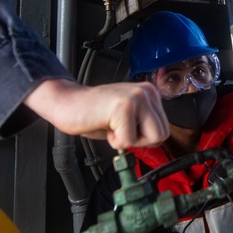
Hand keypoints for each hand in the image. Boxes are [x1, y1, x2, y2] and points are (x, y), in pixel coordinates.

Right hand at [24, 78, 168, 148]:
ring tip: (113, 126)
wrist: (68, 104)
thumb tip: (160, 138)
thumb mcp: (129, 118)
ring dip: (129, 140)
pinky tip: (105, 124)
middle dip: (139, 140)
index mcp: (149, 93)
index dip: (143, 137)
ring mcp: (136, 96)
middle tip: (119, 128)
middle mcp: (146, 91)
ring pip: (152, 137)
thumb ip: (146, 123)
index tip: (126, 128)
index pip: (164, 129)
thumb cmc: (94, 114)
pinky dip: (115, 141)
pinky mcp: (124, 106)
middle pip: (162, 134)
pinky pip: (129, 140)